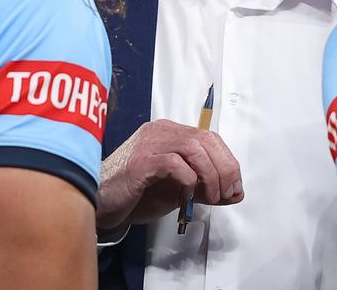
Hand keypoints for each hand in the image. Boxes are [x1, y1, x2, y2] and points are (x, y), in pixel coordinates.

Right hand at [96, 119, 243, 231]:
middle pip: (205, 139)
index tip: (235, 188)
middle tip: (226, 194)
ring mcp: (148, 144)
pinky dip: (187, 180)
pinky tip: (184, 196)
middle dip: (224, 168)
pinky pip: (174, 163)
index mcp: (169, 133)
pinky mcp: (139, 162)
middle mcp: (159, 131)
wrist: (101, 204)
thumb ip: (205, 188)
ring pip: (193, 148)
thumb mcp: (178, 190)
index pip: (209, 137)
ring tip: (209, 197)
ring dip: (209, 175)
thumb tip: (235, 193)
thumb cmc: (136, 195)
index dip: (228, 161)